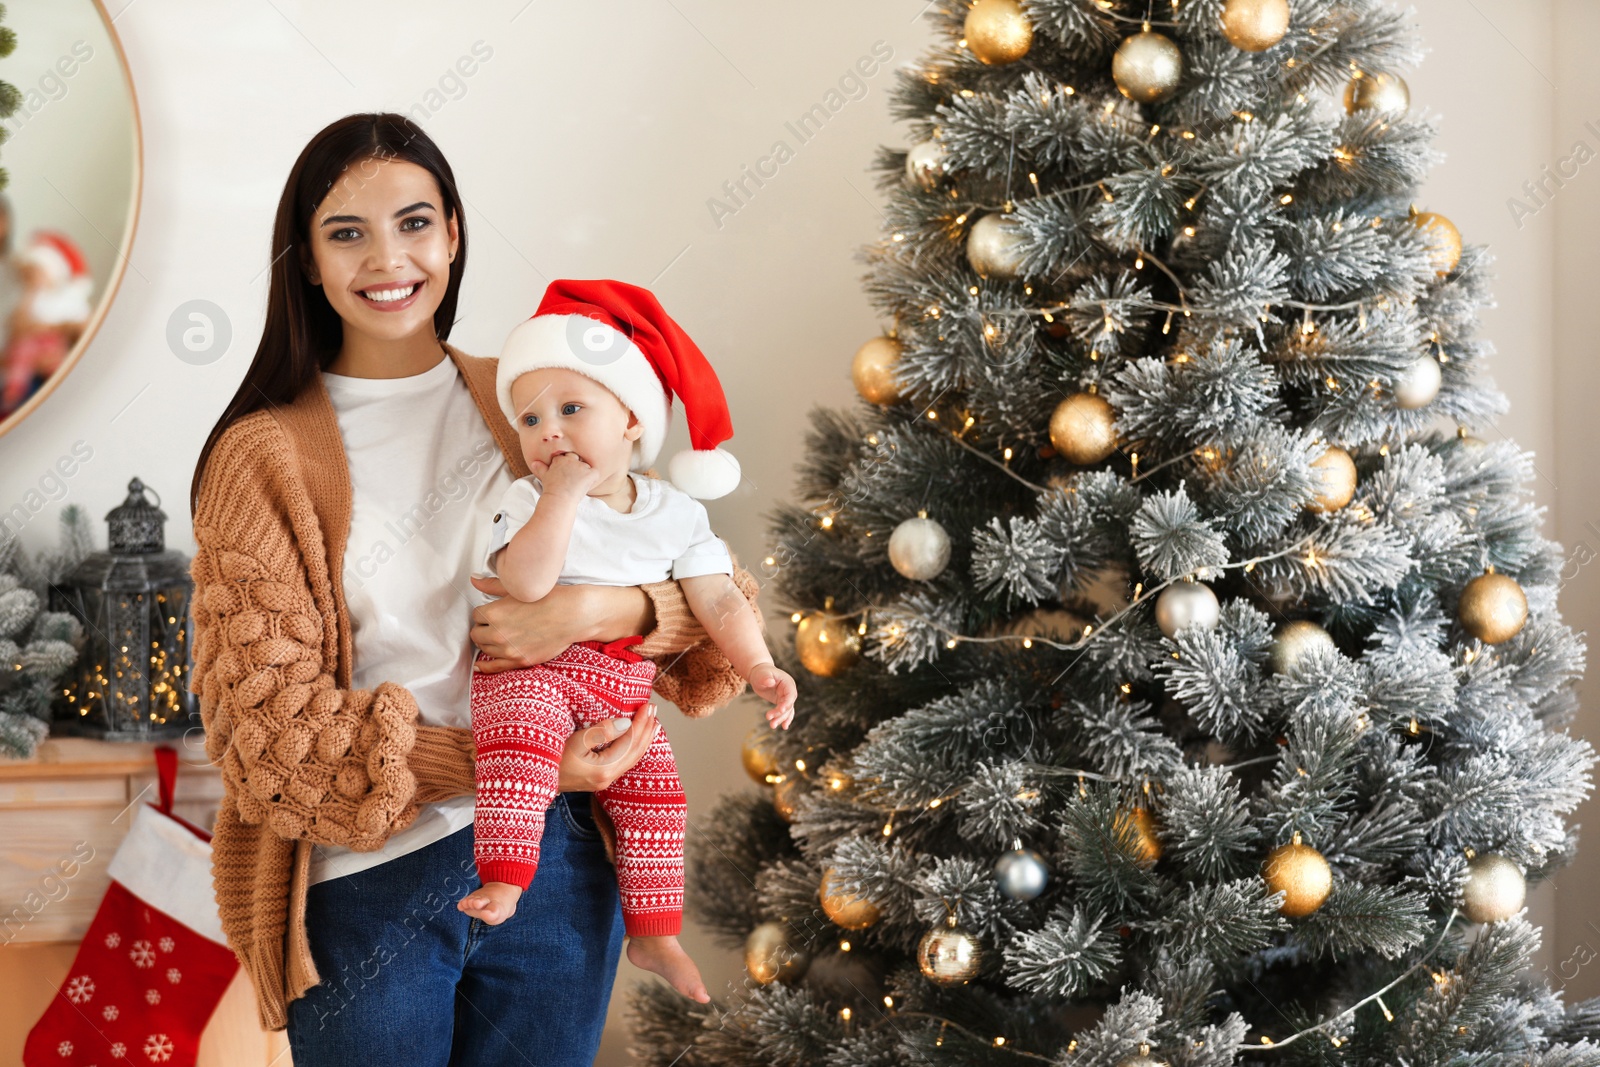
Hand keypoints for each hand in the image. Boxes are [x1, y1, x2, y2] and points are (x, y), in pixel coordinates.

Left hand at [469, 579, 652, 668]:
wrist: (573, 615)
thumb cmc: (548, 598)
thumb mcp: (518, 589)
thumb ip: (492, 585)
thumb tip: (474, 580)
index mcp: (493, 613)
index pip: (476, 615)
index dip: (485, 613)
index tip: (494, 612)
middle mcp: (496, 634)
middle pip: (477, 634)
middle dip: (484, 628)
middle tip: (495, 624)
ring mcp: (508, 650)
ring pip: (484, 650)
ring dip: (488, 643)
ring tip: (499, 637)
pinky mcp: (520, 661)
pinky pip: (493, 668)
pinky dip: (484, 667)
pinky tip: (480, 666)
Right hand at [533, 451, 600, 498]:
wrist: (558, 499)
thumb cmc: (551, 490)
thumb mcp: (544, 477)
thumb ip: (541, 468)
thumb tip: (534, 463)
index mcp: (560, 459)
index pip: (567, 456)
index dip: (568, 466)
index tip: (565, 476)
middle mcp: (571, 459)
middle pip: (577, 459)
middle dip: (577, 467)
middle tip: (573, 480)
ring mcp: (581, 466)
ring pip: (586, 467)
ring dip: (584, 474)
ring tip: (577, 485)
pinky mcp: (589, 473)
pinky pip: (595, 473)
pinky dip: (592, 479)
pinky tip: (585, 486)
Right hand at [556, 704, 660, 791]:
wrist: (535, 779)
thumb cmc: (551, 757)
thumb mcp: (575, 741)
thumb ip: (602, 731)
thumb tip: (626, 723)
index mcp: (604, 769)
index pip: (630, 742)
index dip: (641, 723)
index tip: (647, 706)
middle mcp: (608, 778)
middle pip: (636, 752)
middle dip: (647, 729)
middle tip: (654, 709)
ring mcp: (605, 780)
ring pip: (632, 758)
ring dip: (643, 738)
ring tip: (653, 722)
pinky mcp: (600, 778)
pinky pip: (625, 761)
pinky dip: (635, 747)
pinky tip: (638, 738)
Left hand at [747, 662, 796, 728]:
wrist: (759, 673)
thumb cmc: (761, 672)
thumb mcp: (762, 674)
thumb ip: (766, 678)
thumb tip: (770, 682)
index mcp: (788, 683)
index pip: (790, 695)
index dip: (786, 703)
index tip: (780, 710)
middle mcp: (789, 691)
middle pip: (788, 705)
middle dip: (780, 714)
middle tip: (771, 722)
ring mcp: (786, 697)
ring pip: (787, 711)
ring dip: (781, 719)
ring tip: (772, 726)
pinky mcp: (781, 702)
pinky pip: (785, 712)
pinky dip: (784, 719)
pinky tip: (784, 727)